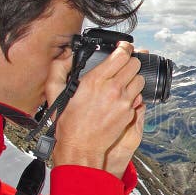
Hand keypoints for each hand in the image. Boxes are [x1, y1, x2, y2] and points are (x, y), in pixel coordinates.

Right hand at [51, 42, 144, 173]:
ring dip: (134, 78)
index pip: (121, 54)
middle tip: (123, 65)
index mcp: (95, 80)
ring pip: (140, 79)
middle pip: (135, 64)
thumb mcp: (55, 93)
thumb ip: (58, 70)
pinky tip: (121, 98)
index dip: (124, 48)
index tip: (123, 47)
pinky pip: (138, 96)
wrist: (81, 147)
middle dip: (130, 62)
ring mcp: (124, 101)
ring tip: (123, 82)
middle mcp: (113, 88)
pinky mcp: (130, 112)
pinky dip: (133, 94)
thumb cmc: (68, 123)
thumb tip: (66, 55)